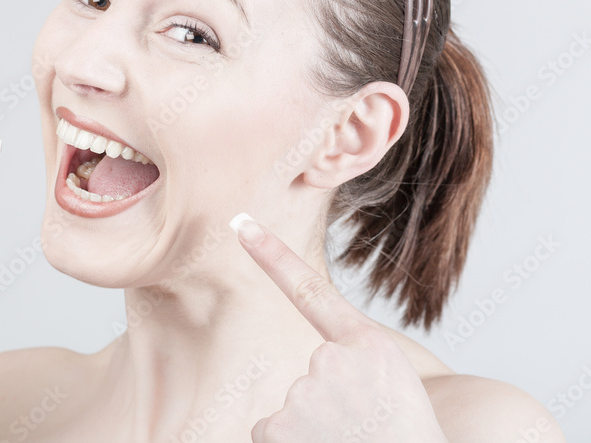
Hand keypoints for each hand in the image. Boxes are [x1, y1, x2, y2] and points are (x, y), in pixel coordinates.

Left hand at [230, 214, 447, 442]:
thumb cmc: (405, 433)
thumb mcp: (391, 383)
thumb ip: (351, 361)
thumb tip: (318, 367)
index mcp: (365, 343)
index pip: (311, 289)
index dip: (272, 255)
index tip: (241, 225)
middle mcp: (331, 358)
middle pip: (306, 373)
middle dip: (324, 403)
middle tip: (360, 427)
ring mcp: (305, 391)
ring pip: (290, 405)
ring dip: (311, 429)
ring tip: (349, 441)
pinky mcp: (279, 426)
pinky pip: (269, 430)